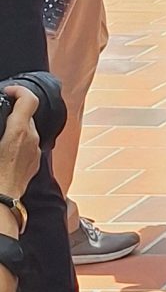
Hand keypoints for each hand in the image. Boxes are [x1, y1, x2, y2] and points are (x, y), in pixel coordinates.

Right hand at [0, 86, 40, 204]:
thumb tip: (0, 120)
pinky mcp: (35, 162)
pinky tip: (5, 151)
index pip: (29, 99)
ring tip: (0, 135)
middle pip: (27, 115)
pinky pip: (29, 145)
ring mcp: (35, 151)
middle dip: (13, 111)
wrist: (2, 201)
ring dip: (15, 128)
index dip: (18, 90)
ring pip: (28, 130)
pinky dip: (19, 142)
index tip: (8, 91)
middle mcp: (31, 139)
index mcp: (18, 131)